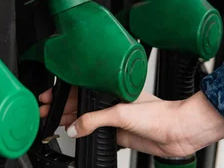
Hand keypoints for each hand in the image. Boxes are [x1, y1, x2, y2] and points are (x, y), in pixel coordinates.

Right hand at [39, 87, 223, 156]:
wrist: (179, 132)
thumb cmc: (161, 114)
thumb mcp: (121, 112)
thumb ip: (94, 119)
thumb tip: (74, 127)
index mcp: (112, 89)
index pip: (81, 89)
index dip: (63, 93)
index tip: (48, 98)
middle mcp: (112, 102)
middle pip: (80, 104)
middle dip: (61, 107)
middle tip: (44, 112)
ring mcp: (115, 118)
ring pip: (86, 119)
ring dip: (69, 121)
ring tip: (53, 122)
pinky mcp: (120, 133)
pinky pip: (95, 133)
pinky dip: (82, 134)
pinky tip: (73, 134)